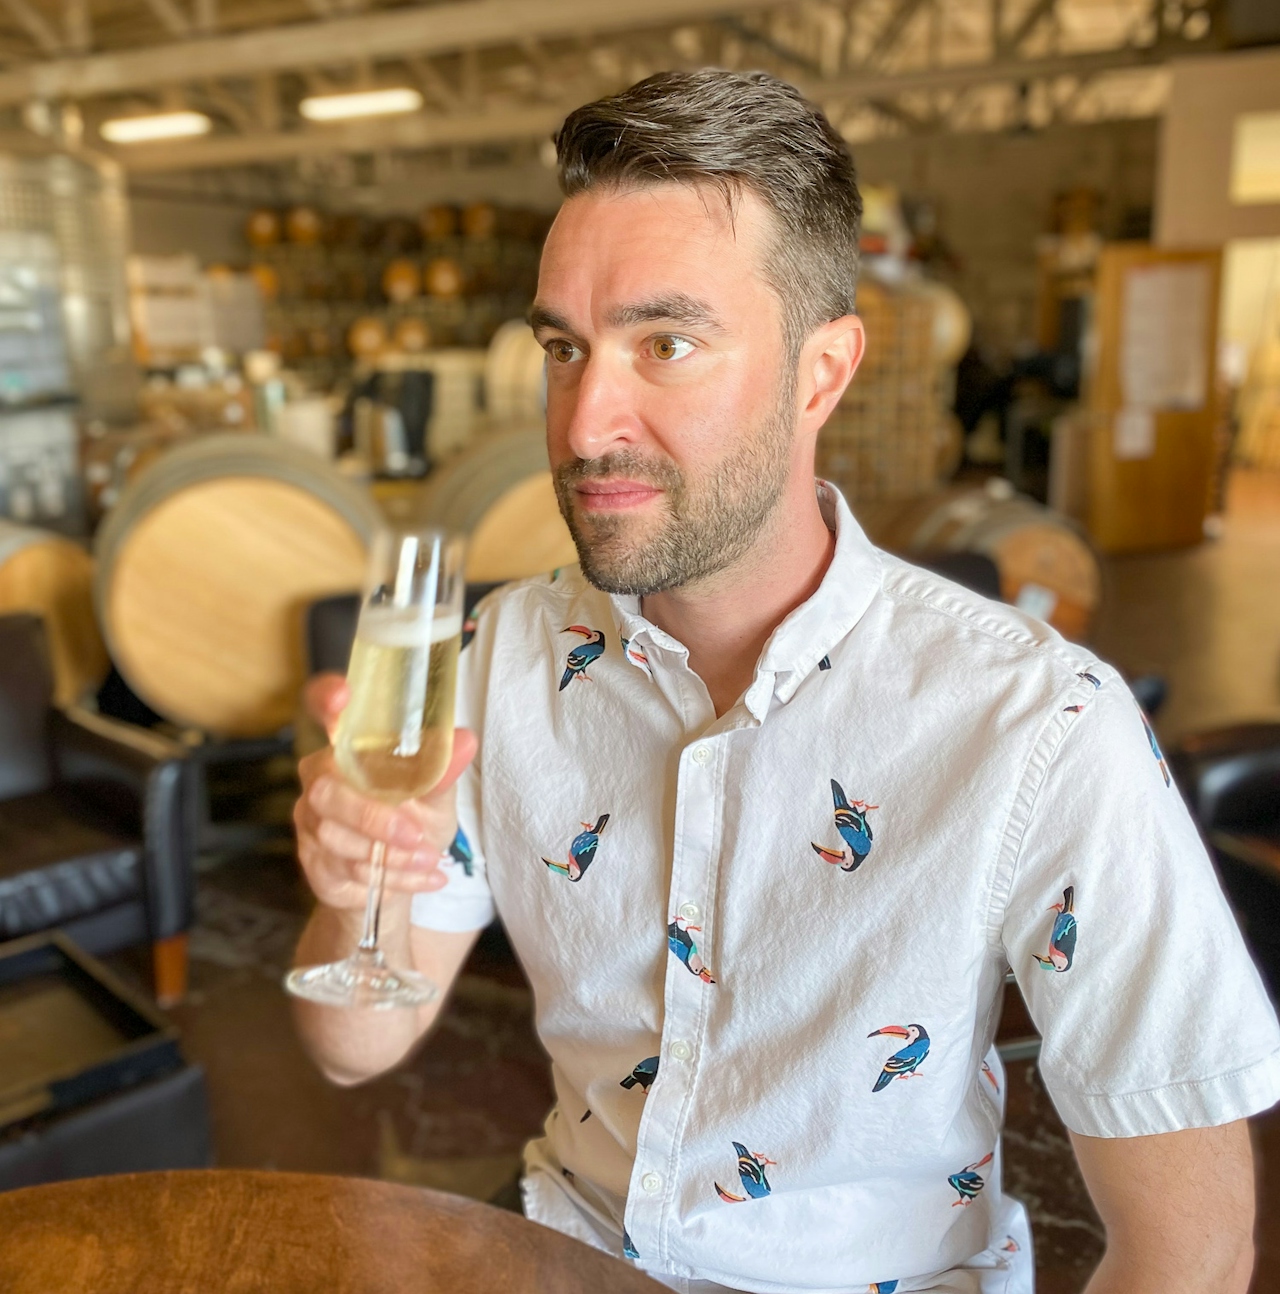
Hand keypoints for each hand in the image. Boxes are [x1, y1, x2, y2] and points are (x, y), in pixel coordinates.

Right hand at [294, 672, 478, 912]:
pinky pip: (346, 870)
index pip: (321, 710)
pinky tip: (424, 877)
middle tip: (416, 835)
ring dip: (391, 855)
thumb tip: (465, 740)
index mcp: (347, 748)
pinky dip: (393, 877)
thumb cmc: (412, 823)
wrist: (397, 881)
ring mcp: (310, 822)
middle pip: (327, 792)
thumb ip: (443, 769)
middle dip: (374, 818)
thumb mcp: (435, 797)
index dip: (325, 698)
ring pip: (337, 838)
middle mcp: (320, 779)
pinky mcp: (313, 861)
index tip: (342, 696)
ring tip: (430, 859)